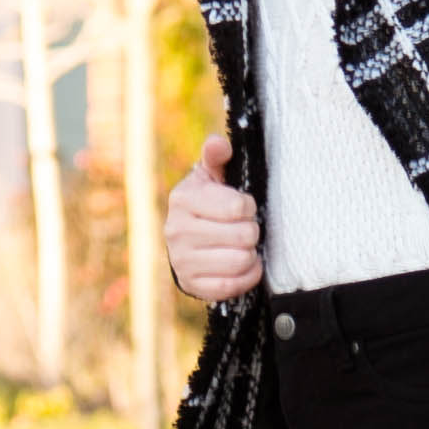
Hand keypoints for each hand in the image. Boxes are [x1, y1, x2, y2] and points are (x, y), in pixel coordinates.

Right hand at [165, 136, 263, 304]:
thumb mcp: (211, 176)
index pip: (238, 206)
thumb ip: (216, 156)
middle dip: (252, 231)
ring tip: (243, 246)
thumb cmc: (208, 203)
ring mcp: (181, 260)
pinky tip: (245, 265)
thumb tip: (218, 143)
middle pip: (244, 235)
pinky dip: (248, 275)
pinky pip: (232, 285)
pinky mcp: (191, 284)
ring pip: (240, 260)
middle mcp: (176, 230)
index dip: (249, 206)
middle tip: (245, 228)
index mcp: (183, 198)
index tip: (244, 207)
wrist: (188, 243)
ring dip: (251, 254)